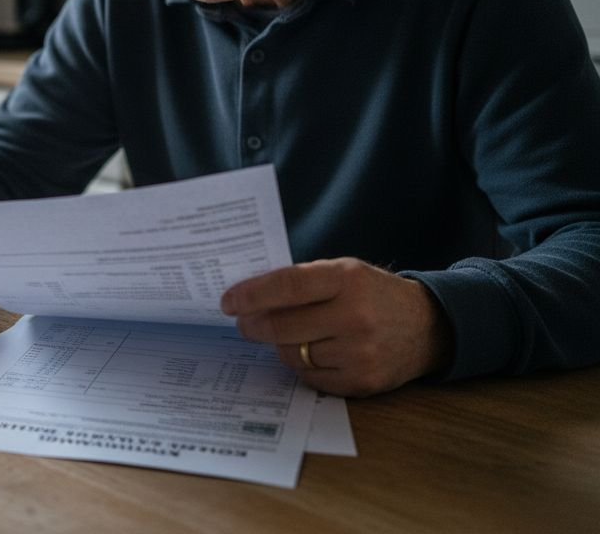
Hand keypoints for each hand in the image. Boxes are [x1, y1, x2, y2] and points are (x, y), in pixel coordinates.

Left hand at [220, 258, 452, 396]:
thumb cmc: (373, 295)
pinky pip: (310, 378)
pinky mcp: (362, 382)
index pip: (287, 286)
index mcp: (347, 279)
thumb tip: (247, 298)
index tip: (227, 302)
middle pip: (282, 327)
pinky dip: (303, 366)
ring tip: (290, 335)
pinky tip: (314, 353)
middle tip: (244, 323)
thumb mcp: (343, 273)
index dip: (252, 295)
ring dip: (282, 346)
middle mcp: (355, 316)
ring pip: (292, 355)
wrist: (428, 327)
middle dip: (254, 325)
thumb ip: (301, 281)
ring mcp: (360, 353)